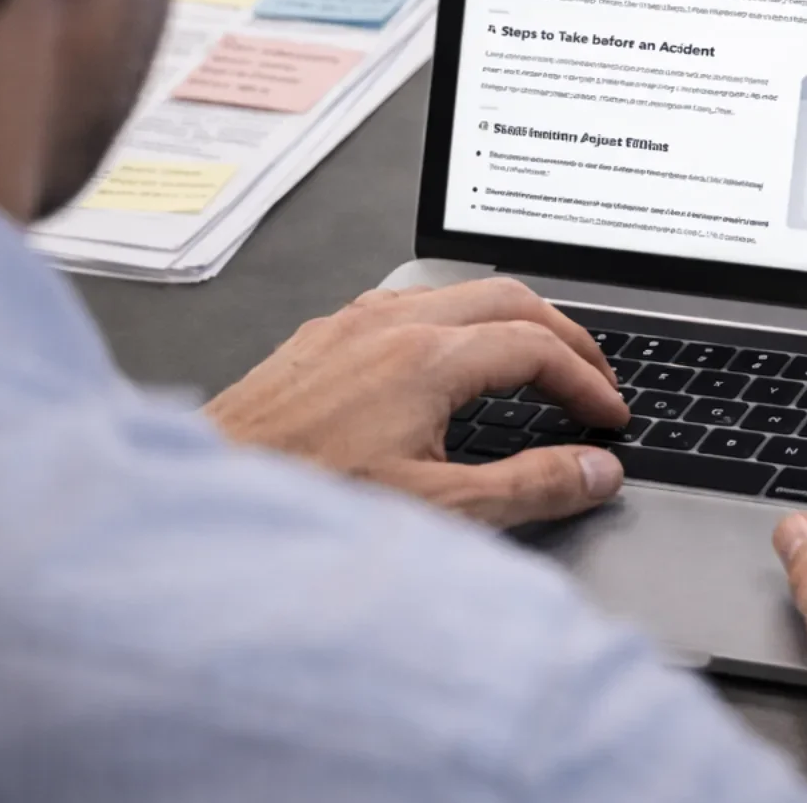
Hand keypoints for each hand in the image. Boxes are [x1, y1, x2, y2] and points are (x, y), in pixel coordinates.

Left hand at [204, 278, 628, 526]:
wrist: (198, 507)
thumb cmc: (304, 506)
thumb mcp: (438, 513)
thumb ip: (530, 488)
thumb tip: (595, 472)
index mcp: (427, 359)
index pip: (538, 349)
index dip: (588, 381)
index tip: (609, 416)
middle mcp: (389, 327)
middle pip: (509, 299)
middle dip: (565, 336)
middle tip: (593, 377)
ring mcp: (348, 327)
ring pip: (455, 293)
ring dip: (510, 320)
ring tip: (536, 359)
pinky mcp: (317, 341)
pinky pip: (404, 305)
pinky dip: (454, 322)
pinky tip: (448, 358)